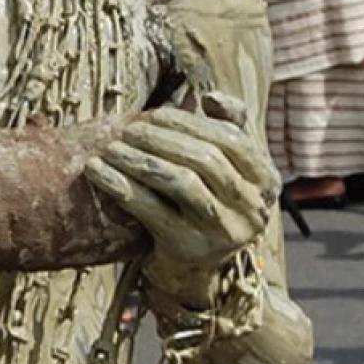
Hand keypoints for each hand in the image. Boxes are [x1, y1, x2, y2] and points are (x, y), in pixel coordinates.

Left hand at [82, 96, 279, 294]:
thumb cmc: (208, 200)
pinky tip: (97, 172)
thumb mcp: (227, 166)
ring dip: (140, 160)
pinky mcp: (189, 249)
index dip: (191, 123)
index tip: (156, 114)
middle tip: (128, 130)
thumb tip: (210, 97)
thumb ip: (228, 126)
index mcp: (266, 181)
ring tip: (110, 148)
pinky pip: (151, 210)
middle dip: (162, 139)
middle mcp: (252, 209)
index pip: (232, 140)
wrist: (198, 266)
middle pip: (206, 160)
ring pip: (181, 183)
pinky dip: (120, 186)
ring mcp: (223, 232)